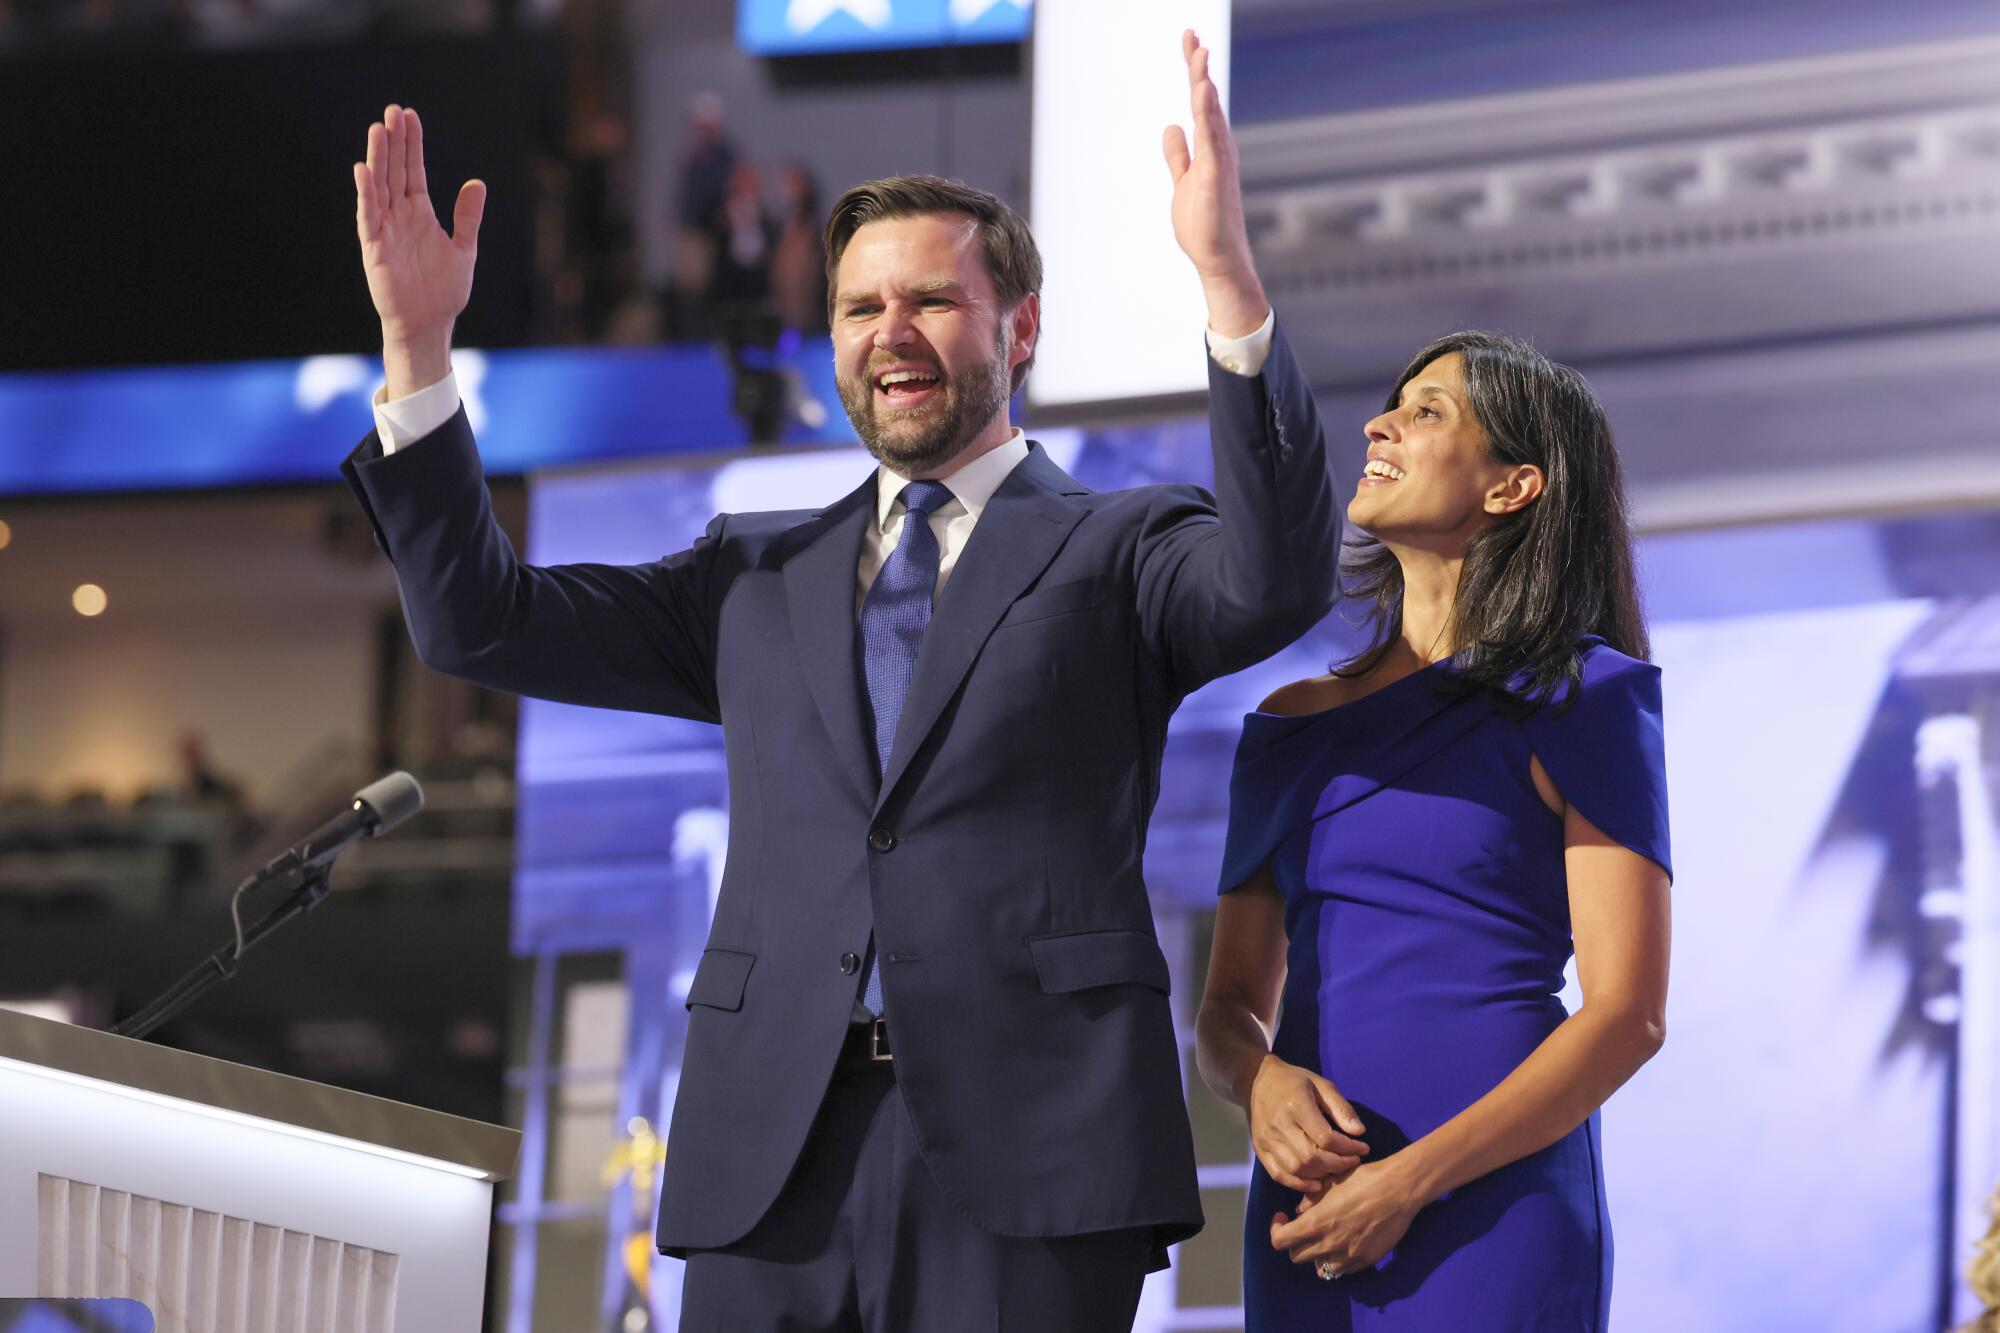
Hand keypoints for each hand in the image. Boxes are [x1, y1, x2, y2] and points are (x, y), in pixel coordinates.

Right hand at [353, 104, 485, 398]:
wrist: (429, 324)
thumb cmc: (444, 291)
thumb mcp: (464, 249)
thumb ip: (468, 217)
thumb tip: (476, 182)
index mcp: (420, 214)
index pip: (413, 171)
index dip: (412, 145)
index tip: (410, 116)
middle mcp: (399, 217)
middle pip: (394, 171)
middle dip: (393, 142)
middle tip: (392, 111)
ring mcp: (385, 230)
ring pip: (379, 187)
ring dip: (378, 158)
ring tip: (378, 129)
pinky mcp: (375, 248)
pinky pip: (368, 216)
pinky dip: (366, 194)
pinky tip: (364, 170)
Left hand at [1161, 28, 1267, 336]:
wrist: (1218, 260)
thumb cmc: (1204, 225)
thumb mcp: (1183, 181)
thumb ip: (1178, 156)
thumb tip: (1171, 128)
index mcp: (1210, 148)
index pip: (1200, 102)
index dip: (1194, 72)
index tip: (1190, 41)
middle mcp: (1218, 149)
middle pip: (1206, 100)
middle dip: (1198, 67)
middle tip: (1191, 34)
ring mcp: (1219, 161)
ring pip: (1210, 113)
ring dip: (1203, 82)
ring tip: (1198, 51)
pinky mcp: (1215, 176)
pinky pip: (1210, 139)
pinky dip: (1207, 113)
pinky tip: (1202, 90)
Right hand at [1246, 1054, 1369, 1192]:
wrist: (1256, 1081)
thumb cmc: (1294, 1081)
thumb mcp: (1321, 1085)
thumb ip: (1341, 1108)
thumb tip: (1359, 1132)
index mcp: (1296, 1106)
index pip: (1326, 1138)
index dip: (1348, 1148)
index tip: (1362, 1148)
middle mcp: (1279, 1125)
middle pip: (1312, 1157)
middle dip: (1338, 1164)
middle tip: (1353, 1161)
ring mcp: (1267, 1140)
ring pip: (1297, 1169)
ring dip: (1321, 1175)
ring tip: (1336, 1169)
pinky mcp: (1260, 1150)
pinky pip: (1280, 1175)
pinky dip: (1299, 1184)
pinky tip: (1315, 1184)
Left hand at [1269, 1158, 1423, 1275]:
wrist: (1397, 1190)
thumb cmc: (1362, 1179)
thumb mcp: (1329, 1182)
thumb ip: (1309, 1199)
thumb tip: (1300, 1211)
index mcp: (1314, 1223)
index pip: (1279, 1241)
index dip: (1277, 1229)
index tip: (1283, 1218)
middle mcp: (1328, 1244)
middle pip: (1296, 1257)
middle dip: (1296, 1242)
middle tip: (1305, 1228)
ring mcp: (1347, 1256)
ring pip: (1320, 1268)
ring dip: (1318, 1255)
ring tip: (1326, 1239)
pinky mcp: (1366, 1261)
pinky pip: (1344, 1270)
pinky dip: (1339, 1260)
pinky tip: (1346, 1242)